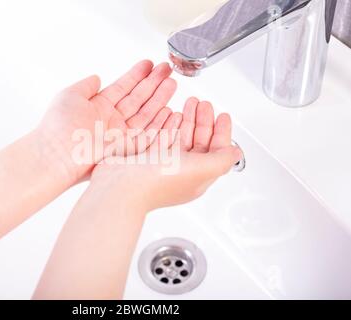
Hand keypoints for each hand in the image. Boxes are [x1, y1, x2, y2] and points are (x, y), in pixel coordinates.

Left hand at [36, 60, 175, 182]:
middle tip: (168, 70)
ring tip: (173, 83)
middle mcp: (111, 121)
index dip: (137, 75)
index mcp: (99, 107)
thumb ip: (86, 85)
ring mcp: (121, 135)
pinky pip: (149, 135)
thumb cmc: (58, 125)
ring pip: (146, 114)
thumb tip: (97, 77)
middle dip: (153, 84)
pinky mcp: (128, 150)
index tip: (150, 64)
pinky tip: (172, 111)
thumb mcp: (70, 95)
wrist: (58, 153)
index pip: (123, 88)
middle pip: (138, 99)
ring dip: (160, 98)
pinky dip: (162, 124)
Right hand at [91, 97, 241, 211]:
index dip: (222, 132)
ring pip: (180, 137)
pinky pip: (162, 137)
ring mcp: (162, 164)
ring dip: (187, 119)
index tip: (222, 115)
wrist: (121, 186)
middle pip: (198, 141)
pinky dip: (169, 124)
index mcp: (197, 176)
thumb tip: (235, 153)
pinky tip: (170, 115)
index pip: (216, 151)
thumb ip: (222, 159)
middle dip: (203, 121)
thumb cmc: (158, 181)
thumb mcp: (202, 169)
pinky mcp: (146, 157)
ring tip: (189, 104)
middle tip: (204, 105)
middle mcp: (181, 171)